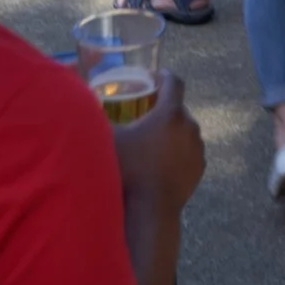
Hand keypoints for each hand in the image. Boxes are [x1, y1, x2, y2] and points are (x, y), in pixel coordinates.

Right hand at [112, 69, 205, 209]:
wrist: (150, 209)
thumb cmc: (128, 170)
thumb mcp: (109, 140)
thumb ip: (99, 119)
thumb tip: (84, 105)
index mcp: (170, 113)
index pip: (174, 81)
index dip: (163, 75)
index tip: (153, 76)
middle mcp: (190, 125)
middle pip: (178, 108)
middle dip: (163, 107)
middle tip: (144, 113)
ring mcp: (198, 147)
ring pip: (185, 130)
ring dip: (171, 130)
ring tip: (152, 140)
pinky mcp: (200, 166)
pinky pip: (189, 149)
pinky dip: (178, 149)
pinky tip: (162, 160)